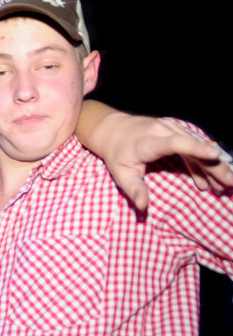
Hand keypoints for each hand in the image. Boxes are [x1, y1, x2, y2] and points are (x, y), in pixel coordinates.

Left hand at [100, 115, 232, 209]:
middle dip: (214, 165)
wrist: (113, 130)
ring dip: (213, 166)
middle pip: (195, 147)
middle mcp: (163, 131)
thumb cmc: (117, 154)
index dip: (196, 149)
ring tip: (224, 187)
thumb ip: (133, 189)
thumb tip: (143, 207)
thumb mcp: (120, 173)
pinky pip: (194, 147)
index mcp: (148, 142)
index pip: (176, 144)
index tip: (215, 155)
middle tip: (229, 183)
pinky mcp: (177, 131)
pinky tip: (208, 182)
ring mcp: (172, 128)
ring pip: (199, 147)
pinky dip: (203, 163)